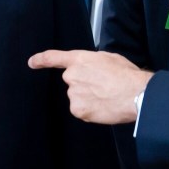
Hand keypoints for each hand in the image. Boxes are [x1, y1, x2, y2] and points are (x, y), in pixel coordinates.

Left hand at [28, 49, 152, 124]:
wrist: (136, 94)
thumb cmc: (127, 76)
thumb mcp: (109, 58)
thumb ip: (93, 62)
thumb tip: (91, 68)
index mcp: (80, 60)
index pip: (54, 58)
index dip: (41, 60)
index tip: (32, 63)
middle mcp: (72, 75)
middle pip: (72, 81)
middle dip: (84, 84)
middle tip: (103, 87)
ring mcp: (73, 93)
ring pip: (77, 97)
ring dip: (88, 98)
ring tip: (107, 96)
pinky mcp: (77, 109)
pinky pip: (80, 110)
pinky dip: (90, 110)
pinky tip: (103, 106)